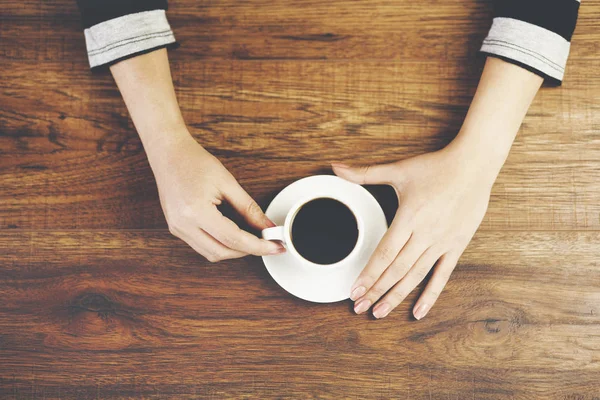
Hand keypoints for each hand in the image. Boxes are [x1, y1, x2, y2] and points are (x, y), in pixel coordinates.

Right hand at [147, 132, 284, 261]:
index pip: (233, 239)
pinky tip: (235, 234)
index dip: (258, 246)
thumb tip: (267, 227)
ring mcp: (177, 229)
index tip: (275, 246)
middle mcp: (183, 225)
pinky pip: (202, 246)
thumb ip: (249, 209)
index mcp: (195, 211)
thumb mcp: (227, 183)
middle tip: (268, 243)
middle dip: (248, 251)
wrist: (168, 154)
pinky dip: (221, 244)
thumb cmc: (194, 162)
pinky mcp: (177, 229)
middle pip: (222, 252)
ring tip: (253, 238)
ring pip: (212, 253)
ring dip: (234, 250)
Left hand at [332, 145, 494, 319]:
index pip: (384, 253)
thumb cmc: (435, 167)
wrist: (474, 165)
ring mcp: (442, 242)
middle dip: (376, 290)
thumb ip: (364, 173)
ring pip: (415, 276)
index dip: (368, 274)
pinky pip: (442, 275)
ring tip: (379, 312)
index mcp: (409, 217)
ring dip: (396, 296)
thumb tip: (335, 167)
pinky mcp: (457, 245)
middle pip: (396, 270)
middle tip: (358, 307)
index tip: (354, 291)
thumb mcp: (398, 169)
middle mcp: (425, 234)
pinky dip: (430, 295)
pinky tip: (418, 312)